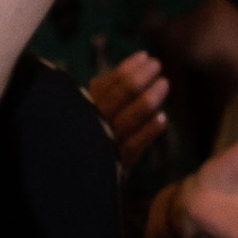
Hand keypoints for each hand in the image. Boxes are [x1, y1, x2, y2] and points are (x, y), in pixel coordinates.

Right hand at [86, 52, 169, 172]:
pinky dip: (147, 133)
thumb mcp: (91, 107)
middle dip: (139, 78)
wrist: (73, 180)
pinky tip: (162, 119)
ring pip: (126, 120)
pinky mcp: (113, 168)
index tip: (144, 56)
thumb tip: (139, 60)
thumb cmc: (88, 135)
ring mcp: (101, 147)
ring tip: (165, 83)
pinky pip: (131, 148)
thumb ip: (109, 86)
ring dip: (148, 100)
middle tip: (157, 64)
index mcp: (79, 108)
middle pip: (117, 98)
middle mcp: (88, 126)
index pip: (105, 85)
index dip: (127, 69)